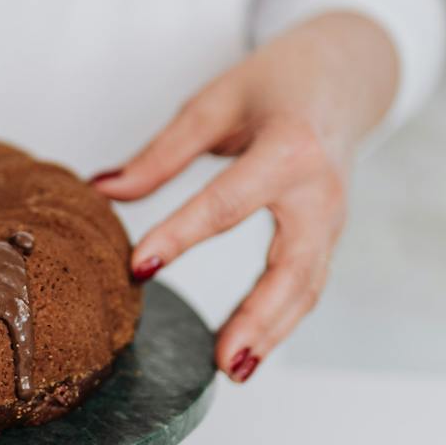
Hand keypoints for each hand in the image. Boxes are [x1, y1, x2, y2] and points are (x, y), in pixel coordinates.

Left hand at [90, 12, 400, 383]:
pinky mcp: (330, 235)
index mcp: (289, 148)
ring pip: (307, 287)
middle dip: (259, 316)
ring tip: (233, 370)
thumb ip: (161, 153)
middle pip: (292, 265)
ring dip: (273, 332)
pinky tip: (246, 350)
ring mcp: (334, 218)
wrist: (345, 74)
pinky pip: (307, 284)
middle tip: (221, 361)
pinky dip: (281, 320)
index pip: (228, 202)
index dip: (181, 236)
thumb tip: (100, 190)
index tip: (138, 266)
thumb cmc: (276, 83)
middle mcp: (321, 191)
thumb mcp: (215, 104)